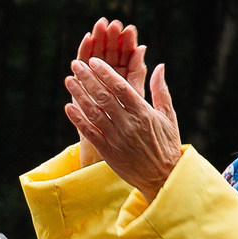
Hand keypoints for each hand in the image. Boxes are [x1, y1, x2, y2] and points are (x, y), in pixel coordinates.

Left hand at [66, 46, 183, 199]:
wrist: (162, 177)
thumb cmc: (167, 144)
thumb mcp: (169, 116)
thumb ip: (160, 90)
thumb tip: (159, 66)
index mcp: (143, 113)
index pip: (121, 87)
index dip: (105, 72)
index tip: (93, 61)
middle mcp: (128, 124)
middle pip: (103, 97)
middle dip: (88, 78)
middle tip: (75, 65)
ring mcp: (116, 138)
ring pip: (93, 112)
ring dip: (79, 95)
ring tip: (69, 81)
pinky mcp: (107, 151)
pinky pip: (89, 133)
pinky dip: (78, 120)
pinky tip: (68, 107)